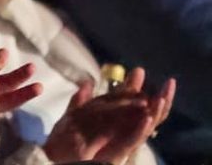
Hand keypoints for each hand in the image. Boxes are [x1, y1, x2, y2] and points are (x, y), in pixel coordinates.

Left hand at [42, 71, 174, 164]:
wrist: (58, 158)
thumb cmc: (67, 140)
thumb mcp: (75, 116)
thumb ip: (83, 101)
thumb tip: (90, 81)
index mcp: (114, 122)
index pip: (129, 102)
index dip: (135, 87)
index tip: (139, 71)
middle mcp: (122, 131)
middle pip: (146, 113)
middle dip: (159, 99)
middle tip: (169, 83)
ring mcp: (122, 141)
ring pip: (145, 127)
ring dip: (156, 112)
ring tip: (162, 98)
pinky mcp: (118, 151)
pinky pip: (132, 141)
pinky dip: (141, 130)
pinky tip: (147, 119)